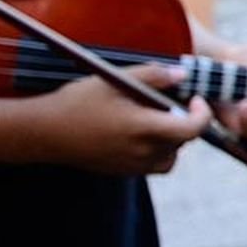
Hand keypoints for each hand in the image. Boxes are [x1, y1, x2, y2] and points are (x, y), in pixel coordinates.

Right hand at [31, 64, 210, 174]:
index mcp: (143, 129)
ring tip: (151, 115)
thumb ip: (153, 76)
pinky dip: (157, 148)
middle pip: (183, 141)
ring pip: (172, 155)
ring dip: (172, 137)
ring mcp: (133, 166)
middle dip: (184, 120)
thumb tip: (182, 73)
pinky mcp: (124, 172)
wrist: (45, 133)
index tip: (195, 98)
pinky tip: (137, 129)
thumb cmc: (78, 102)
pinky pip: (154, 163)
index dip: (202, 114)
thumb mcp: (115, 80)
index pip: (192, 130)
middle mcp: (142, 152)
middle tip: (167, 101)